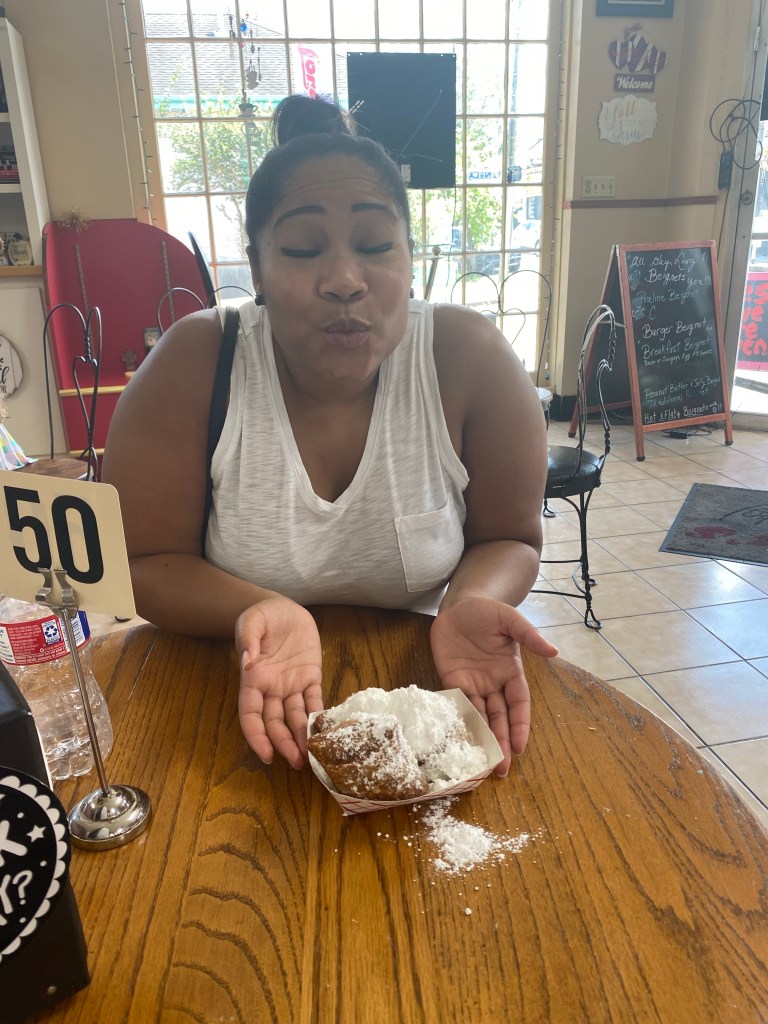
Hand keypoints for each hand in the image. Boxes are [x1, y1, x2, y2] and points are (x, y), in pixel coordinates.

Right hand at [235, 597, 322, 769]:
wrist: (283, 608)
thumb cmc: (262, 615)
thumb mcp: (250, 621)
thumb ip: (247, 640)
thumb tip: (247, 661)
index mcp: (253, 679)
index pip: (251, 714)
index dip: (256, 736)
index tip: (266, 755)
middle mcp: (272, 688)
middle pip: (276, 722)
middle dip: (284, 744)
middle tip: (296, 763)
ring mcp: (293, 685)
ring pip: (296, 717)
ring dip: (301, 737)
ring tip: (311, 757)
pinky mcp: (311, 677)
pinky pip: (315, 700)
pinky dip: (319, 717)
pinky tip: (326, 733)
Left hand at [430, 597, 557, 775]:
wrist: (458, 605)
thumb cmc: (487, 611)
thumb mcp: (510, 619)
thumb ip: (528, 635)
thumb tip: (554, 652)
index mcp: (511, 672)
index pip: (518, 703)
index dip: (520, 725)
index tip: (520, 746)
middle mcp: (493, 683)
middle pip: (499, 717)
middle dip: (501, 741)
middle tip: (502, 768)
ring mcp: (472, 684)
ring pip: (479, 716)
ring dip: (482, 739)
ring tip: (482, 764)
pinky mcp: (451, 681)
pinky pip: (457, 705)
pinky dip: (459, 722)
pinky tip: (460, 741)